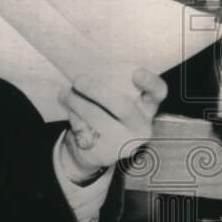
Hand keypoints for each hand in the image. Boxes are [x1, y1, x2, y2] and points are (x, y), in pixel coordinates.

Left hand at [57, 67, 167, 181]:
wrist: (92, 150)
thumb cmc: (104, 115)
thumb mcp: (113, 101)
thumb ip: (111, 87)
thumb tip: (88, 68)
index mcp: (147, 106)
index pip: (158, 92)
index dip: (150, 82)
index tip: (136, 72)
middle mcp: (141, 125)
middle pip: (122, 106)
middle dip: (96, 90)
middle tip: (78, 80)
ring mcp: (125, 141)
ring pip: (97, 117)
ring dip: (77, 102)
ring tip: (64, 93)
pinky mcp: (106, 153)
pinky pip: (85, 130)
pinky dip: (74, 118)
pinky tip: (69, 112)